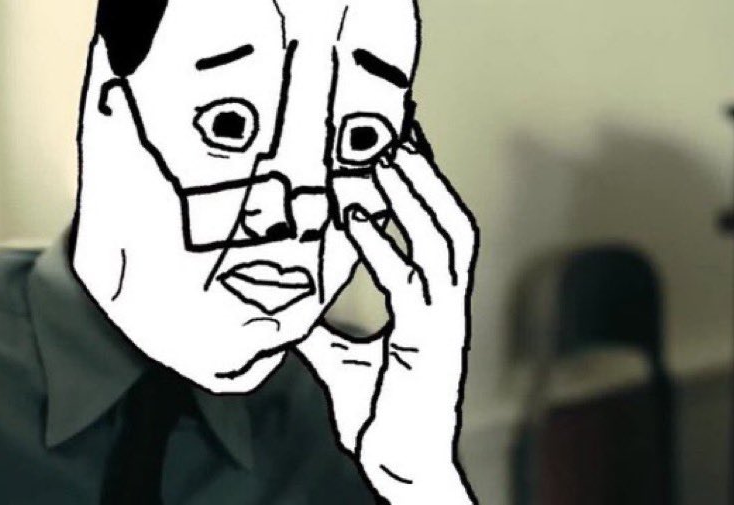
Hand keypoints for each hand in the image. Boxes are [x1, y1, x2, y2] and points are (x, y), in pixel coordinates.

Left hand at [297, 124, 478, 503]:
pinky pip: (409, 283)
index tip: (391, 146)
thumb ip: (321, 326)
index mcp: (428, 304)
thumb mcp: (341, 359)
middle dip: (422, 173)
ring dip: (413, 194)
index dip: (416, 187)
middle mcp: (444, 305)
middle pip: (447, 221)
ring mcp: (443, 322)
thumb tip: (287, 305)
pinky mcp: (431, 344)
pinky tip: (353, 216)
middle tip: (393, 129)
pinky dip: (381, 245)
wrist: (401, 465)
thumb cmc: (381, 413)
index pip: (429, 231)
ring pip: (442, 241)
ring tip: (381, 155)